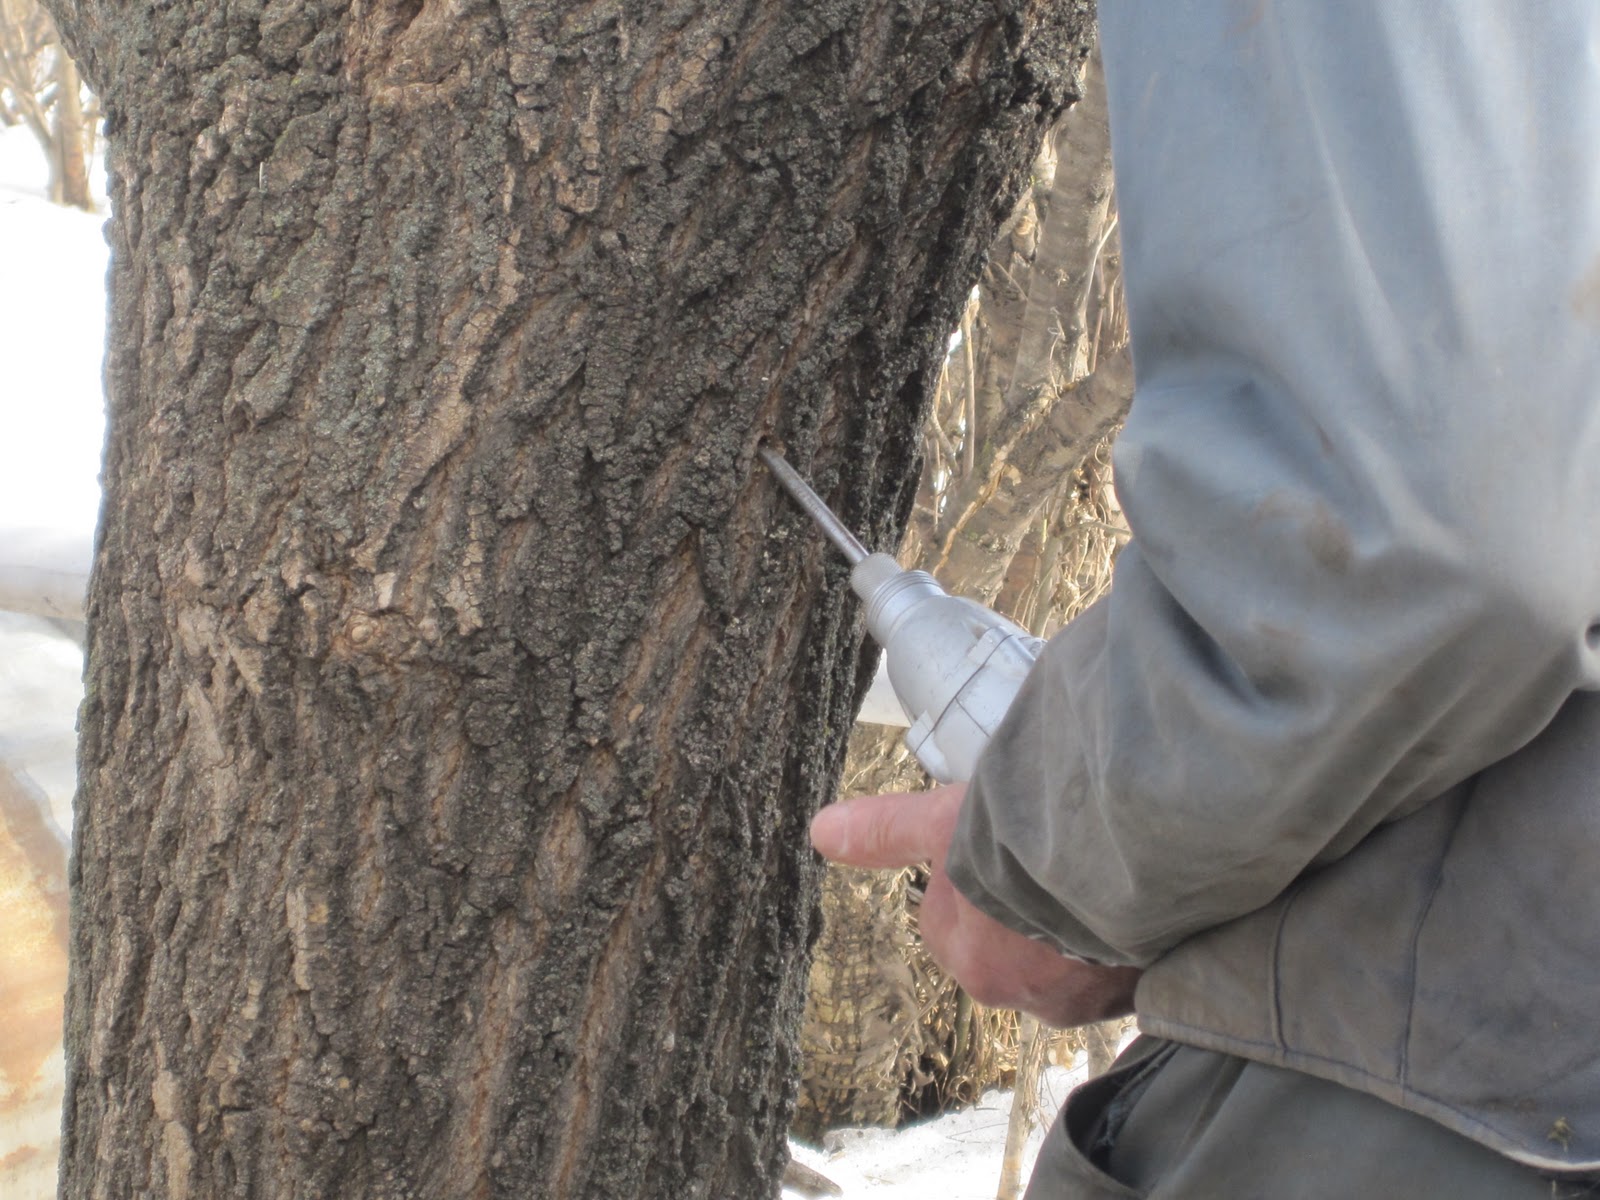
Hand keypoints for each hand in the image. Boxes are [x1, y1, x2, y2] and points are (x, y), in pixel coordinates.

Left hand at [809, 783, 1140, 1028]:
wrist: (1123, 858)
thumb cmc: (1026, 840)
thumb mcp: (944, 821)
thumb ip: (886, 831)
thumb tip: (821, 832)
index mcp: (968, 957)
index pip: (956, 916)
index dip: (975, 870)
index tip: (999, 842)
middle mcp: (1023, 993)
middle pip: (1014, 939)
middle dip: (1031, 906)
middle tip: (1052, 850)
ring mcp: (1085, 998)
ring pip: (1072, 954)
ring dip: (1083, 921)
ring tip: (1095, 866)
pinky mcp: (1138, 991)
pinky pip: (1124, 963)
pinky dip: (1128, 935)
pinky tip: (1132, 895)